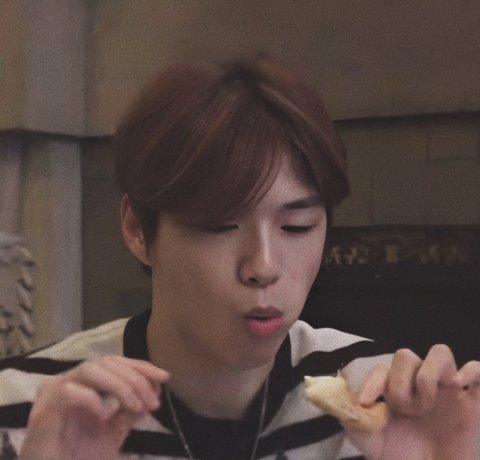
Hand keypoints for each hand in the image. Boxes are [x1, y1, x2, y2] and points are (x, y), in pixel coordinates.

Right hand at [20, 356, 169, 459]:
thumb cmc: (78, 457)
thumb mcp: (113, 432)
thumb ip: (130, 411)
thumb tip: (153, 392)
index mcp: (86, 385)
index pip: (116, 363)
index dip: (141, 366)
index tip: (164, 377)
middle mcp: (70, 382)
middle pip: (106, 362)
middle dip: (135, 378)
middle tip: (152, 402)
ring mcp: (54, 394)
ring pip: (90, 369)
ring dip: (119, 385)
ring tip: (135, 407)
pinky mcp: (43, 410)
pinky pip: (69, 391)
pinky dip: (91, 399)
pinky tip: (103, 416)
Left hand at [345, 345, 479, 459]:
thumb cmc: (400, 458)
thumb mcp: (368, 440)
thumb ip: (350, 418)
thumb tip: (333, 396)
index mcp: (396, 390)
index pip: (382, 368)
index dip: (373, 382)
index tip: (367, 404)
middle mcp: (419, 385)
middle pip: (406, 355)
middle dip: (400, 382)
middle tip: (404, 411)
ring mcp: (447, 391)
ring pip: (440, 353)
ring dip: (428, 375)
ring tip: (426, 404)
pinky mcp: (473, 402)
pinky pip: (478, 371)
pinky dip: (470, 371)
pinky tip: (458, 386)